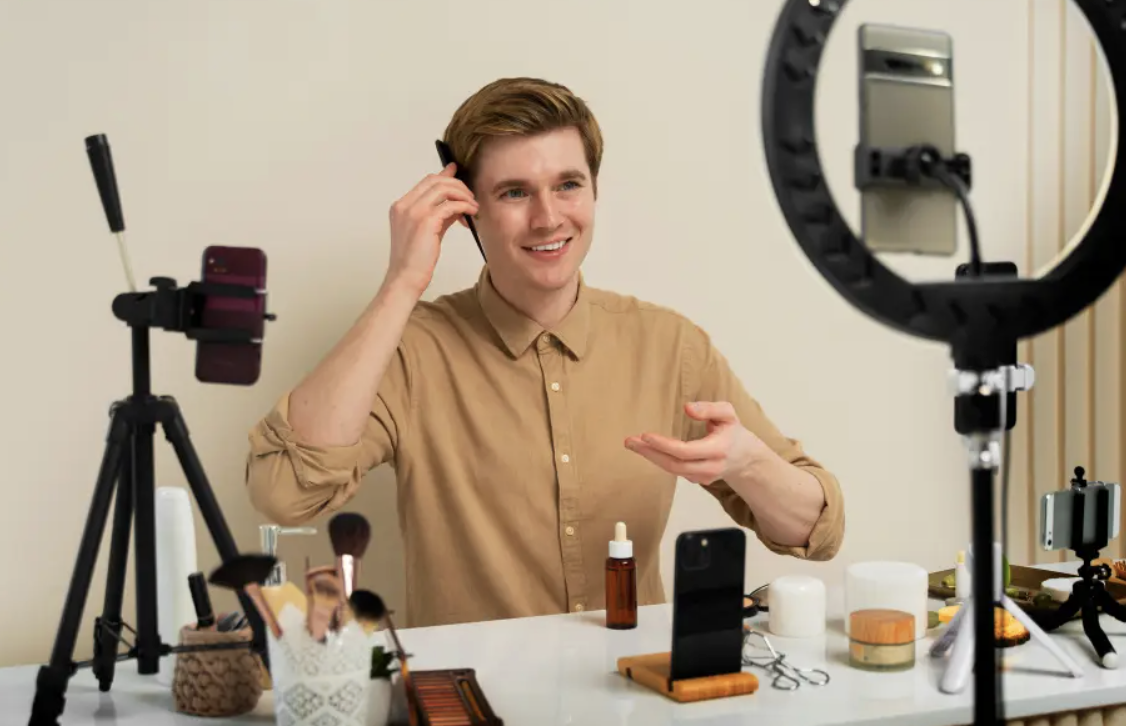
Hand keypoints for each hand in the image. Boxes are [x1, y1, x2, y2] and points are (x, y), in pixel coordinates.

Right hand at [385, 163, 479, 295]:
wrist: (405, 278)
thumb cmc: (415, 260)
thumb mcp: (427, 231)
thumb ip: (439, 214)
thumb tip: (457, 203)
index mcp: (401, 207)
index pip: (425, 182)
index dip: (443, 175)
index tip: (455, 171)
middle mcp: (405, 206)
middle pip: (435, 180)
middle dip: (457, 184)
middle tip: (470, 195)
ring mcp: (413, 212)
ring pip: (443, 188)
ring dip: (462, 194)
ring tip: (473, 206)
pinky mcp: (425, 221)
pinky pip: (450, 205)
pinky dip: (463, 206)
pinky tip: (471, 213)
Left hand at [624, 401, 765, 485]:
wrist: (745, 459)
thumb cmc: (733, 432)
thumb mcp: (728, 414)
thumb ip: (709, 408)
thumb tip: (687, 408)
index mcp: (718, 450)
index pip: (686, 451)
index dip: (664, 445)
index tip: (645, 435)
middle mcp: (710, 468)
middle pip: (674, 465)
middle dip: (650, 453)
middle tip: (630, 441)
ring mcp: (703, 477)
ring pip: (672, 470)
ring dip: (651, 457)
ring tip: (633, 444)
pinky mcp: (696, 480)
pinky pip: (674, 470)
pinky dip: (659, 459)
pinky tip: (647, 449)